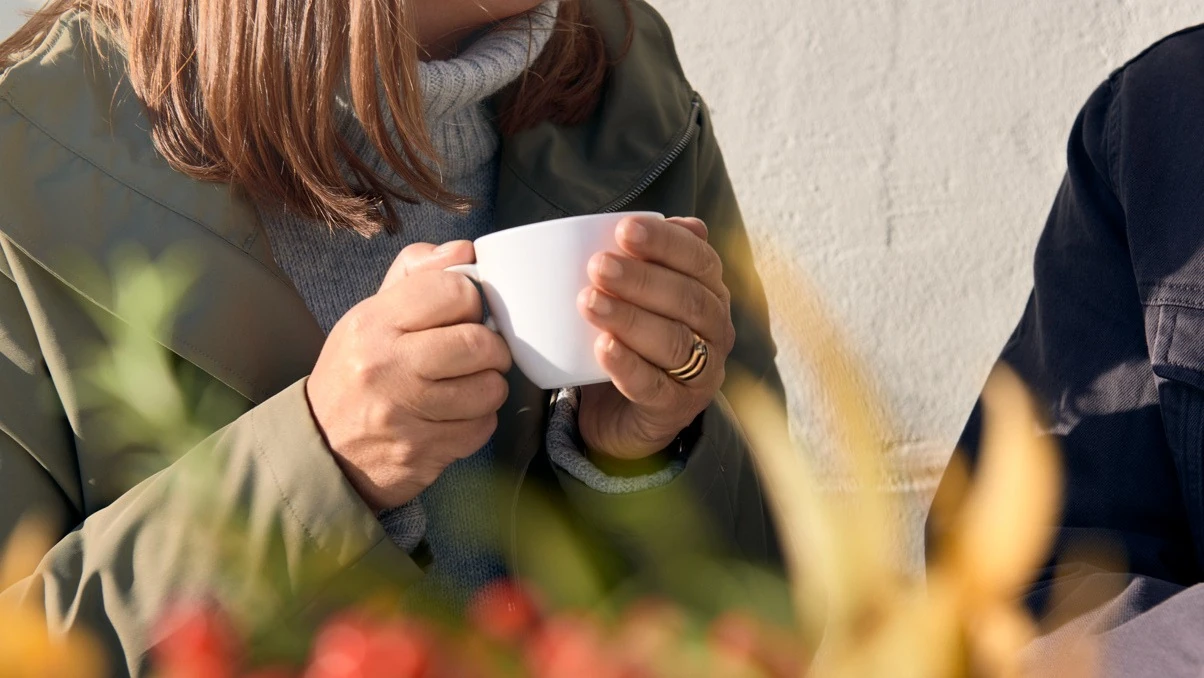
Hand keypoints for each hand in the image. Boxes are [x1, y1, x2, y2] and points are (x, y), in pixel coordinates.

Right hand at [307, 241, 511, 510]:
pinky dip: (479, 421)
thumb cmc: (358, 371)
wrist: (322, 447)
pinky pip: (483, 427)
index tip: (465, 313)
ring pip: (490, 389)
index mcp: (373, 323)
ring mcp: (404, 414)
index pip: (453, 290)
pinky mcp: (422, 452)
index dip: (471, 300)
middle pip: (479, 342)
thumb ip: (418, 275)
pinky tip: (455, 416)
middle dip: (492, 347)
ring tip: (467, 384)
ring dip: (489, 386)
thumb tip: (465, 251)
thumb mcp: (372, 314)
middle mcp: (386, 367)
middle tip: (480, 353)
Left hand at [576, 215, 734, 460]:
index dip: (666, 242)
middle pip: (688, 300)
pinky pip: (654, 387)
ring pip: (673, 342)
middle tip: (597, 265)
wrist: (619, 413)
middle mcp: (716, 332)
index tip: (624, 229)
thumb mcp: (633, 296)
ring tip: (589, 301)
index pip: (700, 260)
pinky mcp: (675, 410)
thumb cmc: (629, 340)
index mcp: (710, 294)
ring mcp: (701, 374)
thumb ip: (638, 259)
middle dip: (642, 279)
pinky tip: (603, 347)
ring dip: (630, 318)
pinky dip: (627, 365)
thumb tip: (653, 220)